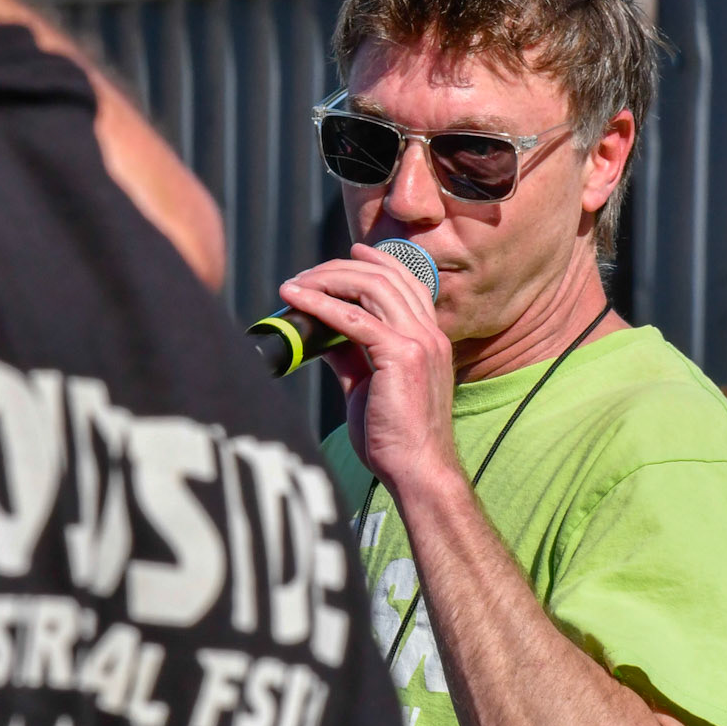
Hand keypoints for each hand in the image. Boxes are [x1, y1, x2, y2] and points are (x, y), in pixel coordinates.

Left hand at [280, 245, 457, 498]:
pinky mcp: (401, 357)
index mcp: (430, 339)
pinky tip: (297, 301)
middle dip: (341, 268)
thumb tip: (321, 333)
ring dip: (328, 280)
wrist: (417, 471)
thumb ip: (350, 355)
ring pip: (371, 287)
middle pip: (386, 277)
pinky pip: (354, 318)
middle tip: (306, 275)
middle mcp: (430, 334)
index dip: (378, 262)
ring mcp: (420, 343)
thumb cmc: (394, 439)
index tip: (350, 253)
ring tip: (296, 285)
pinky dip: (321, 305)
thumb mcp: (368, 387)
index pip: (407, 283)